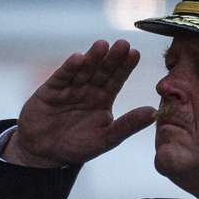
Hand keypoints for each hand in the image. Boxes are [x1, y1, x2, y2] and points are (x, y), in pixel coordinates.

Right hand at [2, 39, 155, 166]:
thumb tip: (153, 112)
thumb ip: (129, 124)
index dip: (125, 67)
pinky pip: (61, 77)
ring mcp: (69, 89)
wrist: (45, 154)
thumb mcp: (107, 138)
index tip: (136, 54)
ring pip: (83, 70)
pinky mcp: (50, 91)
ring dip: (92, 58)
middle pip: (102, 71)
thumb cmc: (78, 146)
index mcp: (103, 99)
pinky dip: (69, 68)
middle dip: (112, 58)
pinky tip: (78, 58)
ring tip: (103, 45)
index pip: (117, 80)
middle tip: (123, 44)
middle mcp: (88, 90)